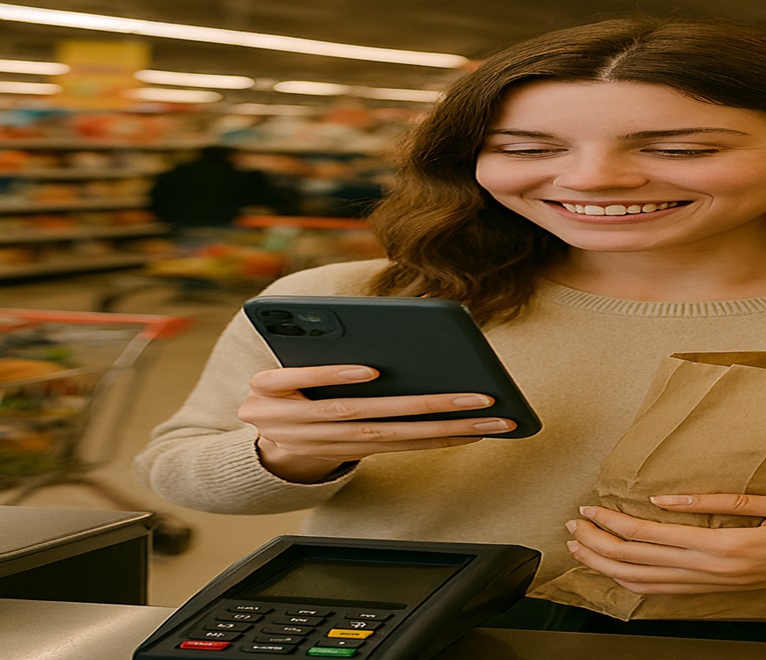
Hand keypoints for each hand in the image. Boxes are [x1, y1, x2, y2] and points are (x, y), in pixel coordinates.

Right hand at [238, 364, 514, 481]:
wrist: (267, 438)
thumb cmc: (284, 384)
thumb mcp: (279, 363)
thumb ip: (314, 345)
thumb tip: (386, 323)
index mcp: (268, 387)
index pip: (300, 378)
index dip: (334, 375)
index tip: (370, 369)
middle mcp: (293, 421)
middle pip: (365, 413)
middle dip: (426, 404)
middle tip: (477, 395)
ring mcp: (321, 442)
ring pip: (389, 437)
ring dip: (443, 428)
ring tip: (487, 418)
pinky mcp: (347, 452)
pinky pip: (395, 450)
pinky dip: (433, 440)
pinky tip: (468, 432)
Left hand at [566, 494, 765, 594]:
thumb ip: (720, 503)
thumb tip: (667, 499)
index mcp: (731, 548)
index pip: (653, 538)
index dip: (613, 525)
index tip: (587, 510)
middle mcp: (723, 573)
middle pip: (642, 565)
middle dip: (600, 547)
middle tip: (571, 529)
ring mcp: (726, 587)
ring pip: (653, 584)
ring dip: (614, 566)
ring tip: (585, 548)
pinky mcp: (733, 589)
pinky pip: (675, 591)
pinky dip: (641, 582)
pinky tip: (625, 570)